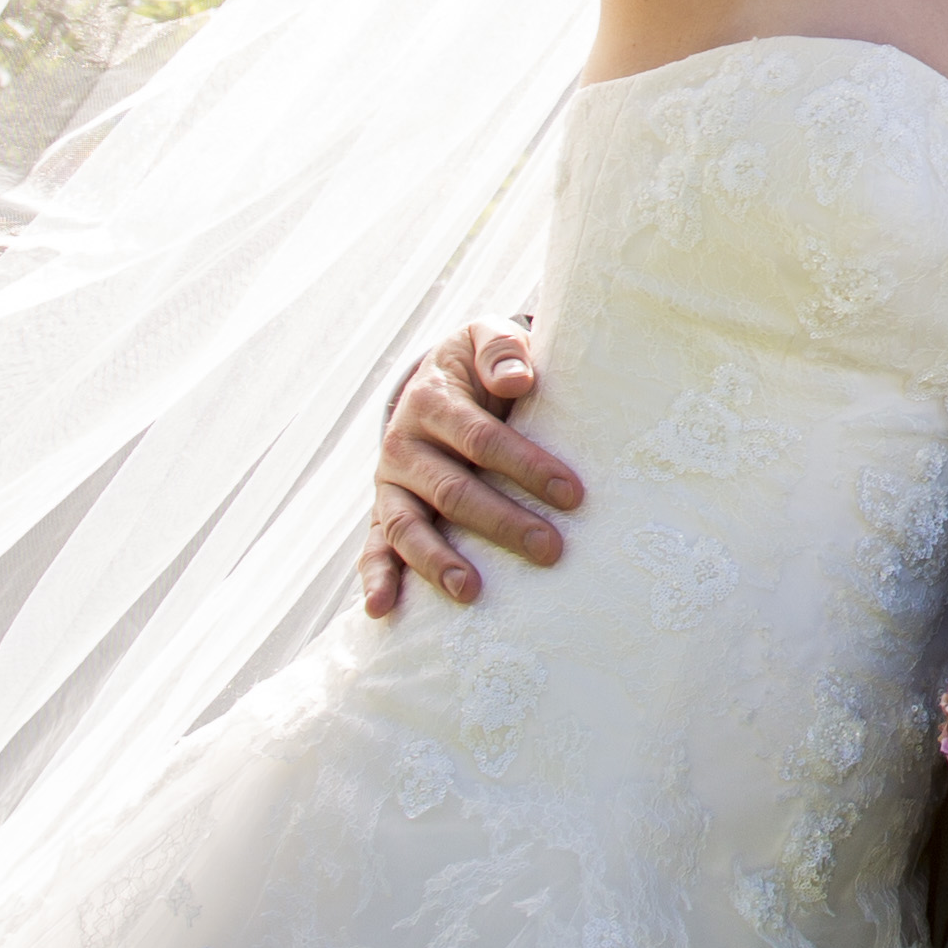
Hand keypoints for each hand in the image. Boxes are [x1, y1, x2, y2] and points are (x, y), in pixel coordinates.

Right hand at [358, 319, 577, 616]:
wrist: (437, 378)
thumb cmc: (479, 365)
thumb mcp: (486, 338)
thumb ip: (501, 350)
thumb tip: (519, 378)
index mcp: (433, 402)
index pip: (482, 439)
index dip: (527, 466)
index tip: (573, 493)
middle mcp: (405, 445)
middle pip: (453, 490)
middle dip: (502, 522)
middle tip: (550, 550)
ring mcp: (391, 483)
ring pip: (409, 526)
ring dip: (438, 561)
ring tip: (471, 591)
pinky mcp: (383, 511)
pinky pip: (374, 546)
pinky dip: (376, 577)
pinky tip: (381, 609)